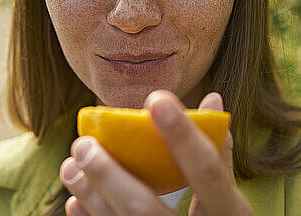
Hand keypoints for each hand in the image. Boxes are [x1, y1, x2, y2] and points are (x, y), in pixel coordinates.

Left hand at [59, 89, 252, 215]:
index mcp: (230, 215)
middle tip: (82, 144)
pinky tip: (76, 202)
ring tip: (70, 166)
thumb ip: (219, 153)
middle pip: (145, 208)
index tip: (156, 100)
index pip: (207, 173)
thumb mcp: (230, 196)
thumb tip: (211, 96)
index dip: (183, 136)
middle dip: (108, 174)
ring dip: (90, 196)